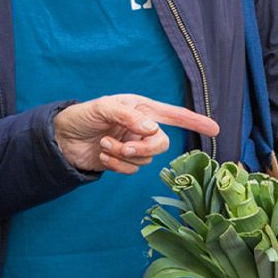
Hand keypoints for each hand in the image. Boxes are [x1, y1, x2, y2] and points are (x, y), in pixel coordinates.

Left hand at [52, 94, 218, 173]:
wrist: (62, 138)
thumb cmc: (82, 116)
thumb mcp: (104, 108)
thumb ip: (129, 117)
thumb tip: (152, 130)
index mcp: (142, 109)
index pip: (174, 115)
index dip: (195, 121)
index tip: (215, 128)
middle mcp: (141, 127)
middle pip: (162, 143)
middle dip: (144, 148)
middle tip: (125, 146)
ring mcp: (133, 145)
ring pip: (145, 159)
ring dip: (123, 155)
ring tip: (104, 146)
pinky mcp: (123, 162)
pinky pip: (132, 169)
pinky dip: (117, 165)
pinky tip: (103, 156)